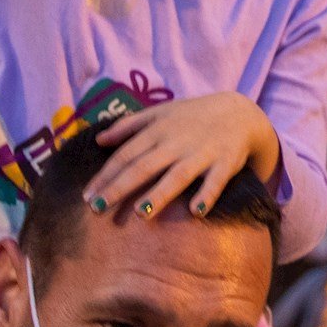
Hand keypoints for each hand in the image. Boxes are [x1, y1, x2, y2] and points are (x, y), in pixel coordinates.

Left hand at [83, 93, 278, 221]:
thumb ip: (130, 126)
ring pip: (177, 175)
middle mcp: (176, 141)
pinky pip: (216, 182)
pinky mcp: (225, 163)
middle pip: (144, 166)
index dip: (105, 175)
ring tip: (141, 213)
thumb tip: (100, 140)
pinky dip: (207, 195)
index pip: (126, 154)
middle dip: (120, 187)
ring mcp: (202, 153)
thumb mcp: (160, 113)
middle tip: (96, 209)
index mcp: (158, 129)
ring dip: (160, 193)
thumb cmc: (193, 116)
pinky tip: (196, 212)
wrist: (239, 112)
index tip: (86, 196)